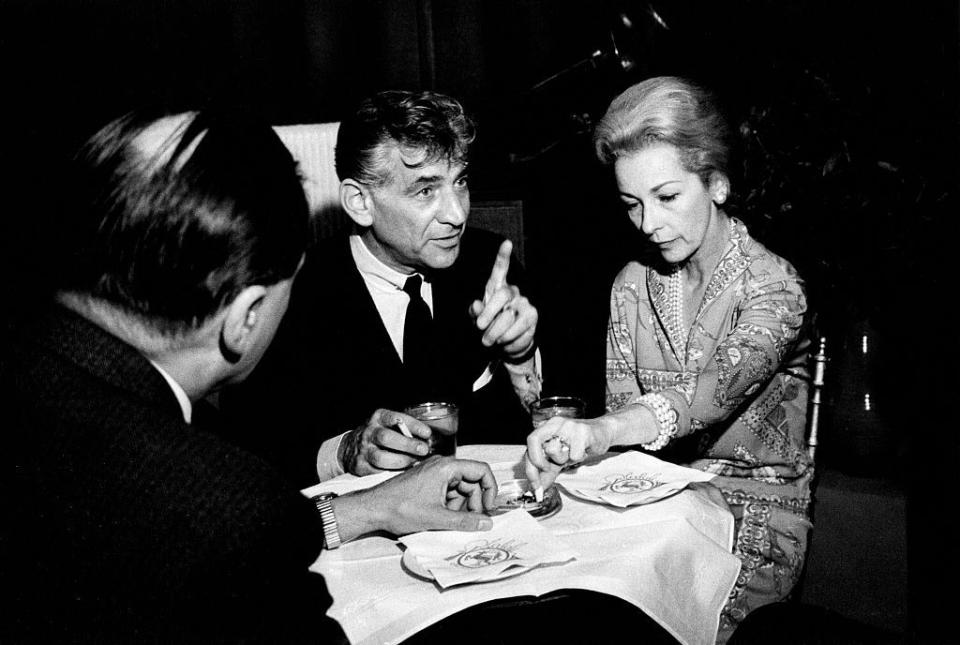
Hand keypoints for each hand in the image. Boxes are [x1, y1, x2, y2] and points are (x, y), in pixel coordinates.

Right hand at [339, 408, 431, 475]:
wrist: (350, 448)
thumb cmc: (378, 435)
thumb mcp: (388, 425)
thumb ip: (406, 430)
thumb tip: (430, 441)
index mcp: (378, 418)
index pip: (395, 418)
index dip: (413, 425)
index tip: (427, 433)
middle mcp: (369, 432)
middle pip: (387, 438)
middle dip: (408, 444)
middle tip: (423, 450)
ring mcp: (363, 450)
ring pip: (381, 458)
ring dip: (402, 461)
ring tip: (415, 462)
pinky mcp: (360, 467)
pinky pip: (378, 472)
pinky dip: (393, 473)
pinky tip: (404, 472)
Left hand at [340, 456, 497, 538]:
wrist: (373, 508)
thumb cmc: (399, 508)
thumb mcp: (436, 517)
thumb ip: (464, 521)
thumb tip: (486, 523)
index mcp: (446, 467)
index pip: (481, 470)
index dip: (490, 489)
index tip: (488, 508)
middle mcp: (442, 465)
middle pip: (472, 480)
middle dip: (475, 501)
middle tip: (473, 520)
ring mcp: (434, 472)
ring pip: (461, 487)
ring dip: (462, 504)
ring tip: (452, 520)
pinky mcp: (428, 481)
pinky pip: (448, 490)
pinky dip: (451, 503)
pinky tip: (443, 517)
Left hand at [469, 240, 537, 359]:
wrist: (505, 345)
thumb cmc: (488, 327)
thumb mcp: (476, 319)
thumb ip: (474, 312)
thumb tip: (476, 305)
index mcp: (497, 288)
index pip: (500, 270)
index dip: (503, 256)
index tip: (506, 243)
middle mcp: (514, 292)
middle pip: (502, 295)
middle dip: (488, 313)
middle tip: (479, 327)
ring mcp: (525, 303)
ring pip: (508, 317)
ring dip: (495, 333)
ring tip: (491, 339)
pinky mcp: (532, 317)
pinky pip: (516, 330)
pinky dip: (506, 341)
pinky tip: (505, 342)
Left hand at [523, 416, 613, 490]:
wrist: (603, 432)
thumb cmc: (580, 444)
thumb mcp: (560, 458)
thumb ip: (547, 472)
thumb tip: (537, 489)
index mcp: (546, 428)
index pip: (529, 445)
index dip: (530, 468)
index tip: (535, 485)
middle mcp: (554, 423)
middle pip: (534, 442)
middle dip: (540, 461)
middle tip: (551, 468)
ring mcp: (567, 425)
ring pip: (553, 450)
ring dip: (564, 459)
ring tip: (573, 453)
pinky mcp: (582, 431)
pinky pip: (574, 455)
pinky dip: (579, 458)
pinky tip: (584, 450)